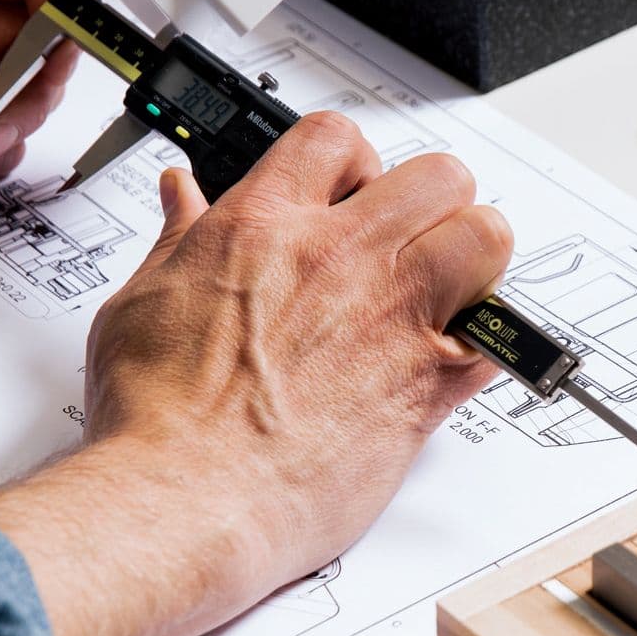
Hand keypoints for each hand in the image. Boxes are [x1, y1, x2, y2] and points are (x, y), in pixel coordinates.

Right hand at [0, 113, 515, 635]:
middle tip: (403, 244)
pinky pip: (496, 338)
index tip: (346, 192)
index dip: (352, 160)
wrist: (183, 498)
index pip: (334, 137)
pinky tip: (451, 362)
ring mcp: (392, 317)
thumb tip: (183, 200)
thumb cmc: (154, 417)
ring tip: (443, 293)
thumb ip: (179, 243)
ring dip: (474, 259)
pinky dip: (486, 346)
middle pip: (437, 175)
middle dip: (428, 202)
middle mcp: (340, 258)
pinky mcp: (426, 386)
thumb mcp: (141, 303)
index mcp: (264, 225)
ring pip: (487, 236)